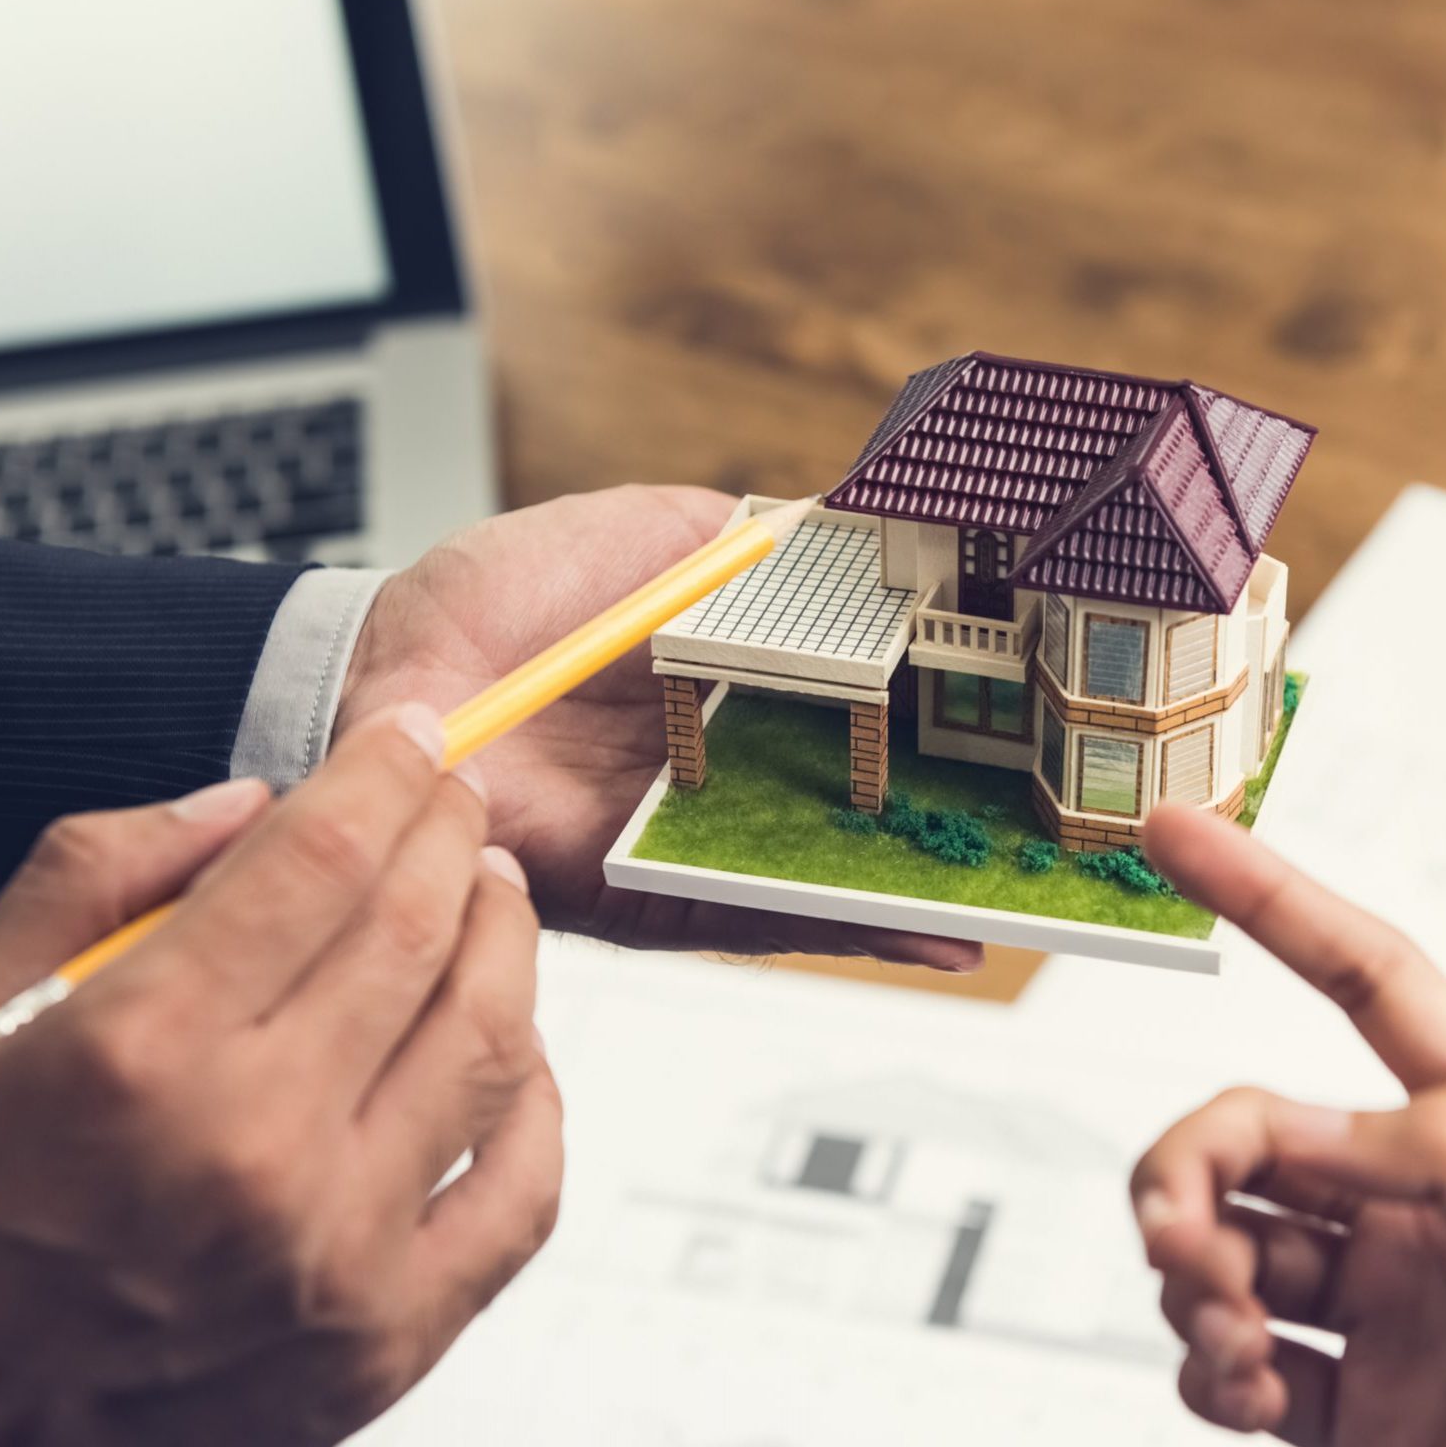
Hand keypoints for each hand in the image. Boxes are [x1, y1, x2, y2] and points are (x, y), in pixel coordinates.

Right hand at [0, 707, 560, 1446]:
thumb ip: (93, 879)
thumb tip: (250, 803)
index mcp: (141, 1054)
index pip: (320, 861)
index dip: (385, 776)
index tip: (413, 739)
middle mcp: (256, 1148)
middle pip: (418, 933)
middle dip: (453, 837)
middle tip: (460, 801)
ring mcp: (338, 1253)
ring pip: (490, 1044)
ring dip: (509, 945)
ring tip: (493, 899)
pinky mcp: (387, 1343)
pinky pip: (519, 1196)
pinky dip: (537, 1105)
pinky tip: (517, 1054)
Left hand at [339, 485, 980, 969]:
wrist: (384, 684)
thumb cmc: (486, 609)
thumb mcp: (631, 535)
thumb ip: (730, 539)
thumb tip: (836, 514)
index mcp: (727, 686)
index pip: (856, 704)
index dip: (937, 712)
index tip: (1025, 711)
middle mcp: (722, 772)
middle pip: (862, 800)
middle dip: (957, 818)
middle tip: (1061, 826)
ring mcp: (693, 840)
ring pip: (834, 871)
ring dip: (928, 884)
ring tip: (1029, 893)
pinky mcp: (653, 898)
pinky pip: (760, 919)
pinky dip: (847, 929)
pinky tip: (932, 932)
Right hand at [1129, 807, 1445, 1446]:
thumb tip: (1336, 1127)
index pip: (1370, 983)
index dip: (1272, 900)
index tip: (1176, 833)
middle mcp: (1428, 1206)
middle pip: (1258, 1133)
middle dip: (1191, 1165)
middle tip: (1178, 1238)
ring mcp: (1387, 1309)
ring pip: (1228, 1247)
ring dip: (1192, 1280)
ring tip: (1232, 1344)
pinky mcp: (1358, 1415)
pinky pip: (1235, 1369)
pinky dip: (1208, 1377)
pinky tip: (1248, 1398)